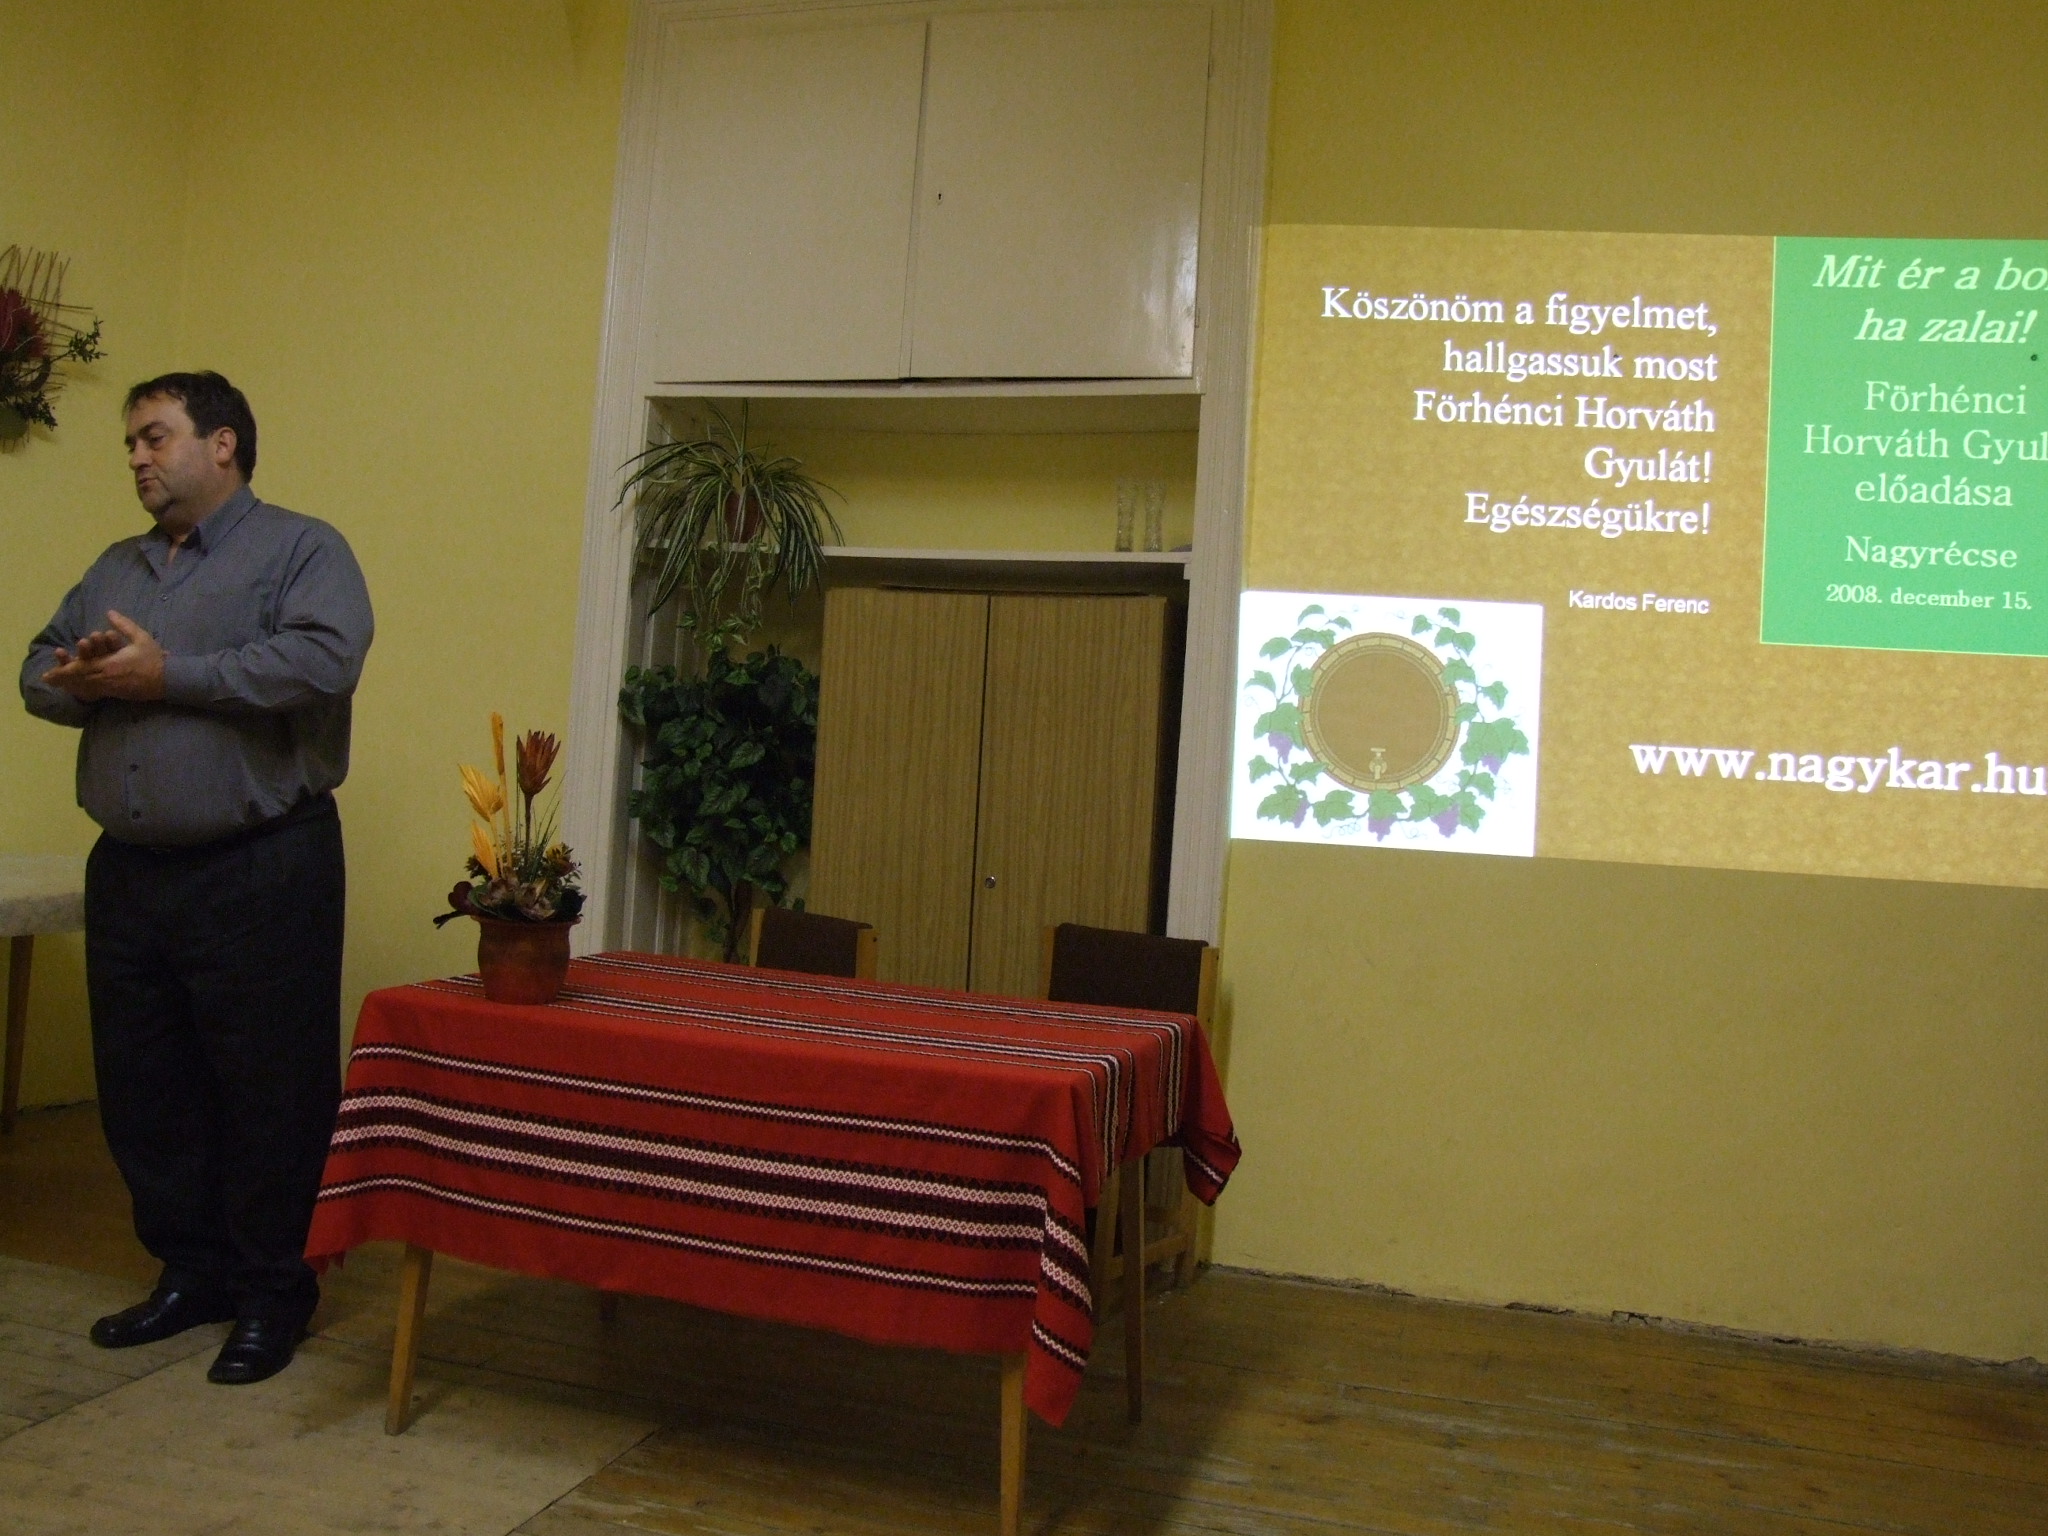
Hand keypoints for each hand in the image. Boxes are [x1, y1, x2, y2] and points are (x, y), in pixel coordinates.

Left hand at [41, 611, 166, 701]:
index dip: (63, 670)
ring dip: (69, 685)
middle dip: (62, 679)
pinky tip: (75, 689)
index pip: (81, 667)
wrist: (167, 680)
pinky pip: (94, 693)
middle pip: (78, 679)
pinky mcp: (115, 693)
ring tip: (56, 684)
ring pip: (84, 687)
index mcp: (110, 663)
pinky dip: (81, 691)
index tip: (50, 671)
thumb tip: (109, 612)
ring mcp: (110, 687)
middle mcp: (106, 677)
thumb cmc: (153, 659)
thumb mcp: (141, 638)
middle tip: (47, 679)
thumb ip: (124, 625)